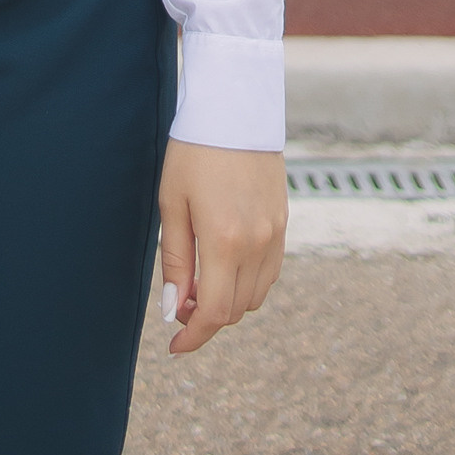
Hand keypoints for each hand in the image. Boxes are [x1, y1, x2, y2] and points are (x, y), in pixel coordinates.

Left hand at [158, 138, 285, 355]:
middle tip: (179, 302)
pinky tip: (225, 264)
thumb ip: (174, 259)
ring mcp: (274, 234)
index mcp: (224, 241)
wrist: (235, 107)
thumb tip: (173, 309)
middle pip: (235, 310)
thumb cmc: (193, 151)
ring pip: (255, 296)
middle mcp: (256, 244)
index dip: (193, 337)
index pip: (213, 313)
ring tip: (200, 280)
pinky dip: (248, 282)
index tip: (175, 346)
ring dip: (228, 301)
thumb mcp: (172, 203)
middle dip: (205, 317)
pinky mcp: (283, 223)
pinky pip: (269, 273)